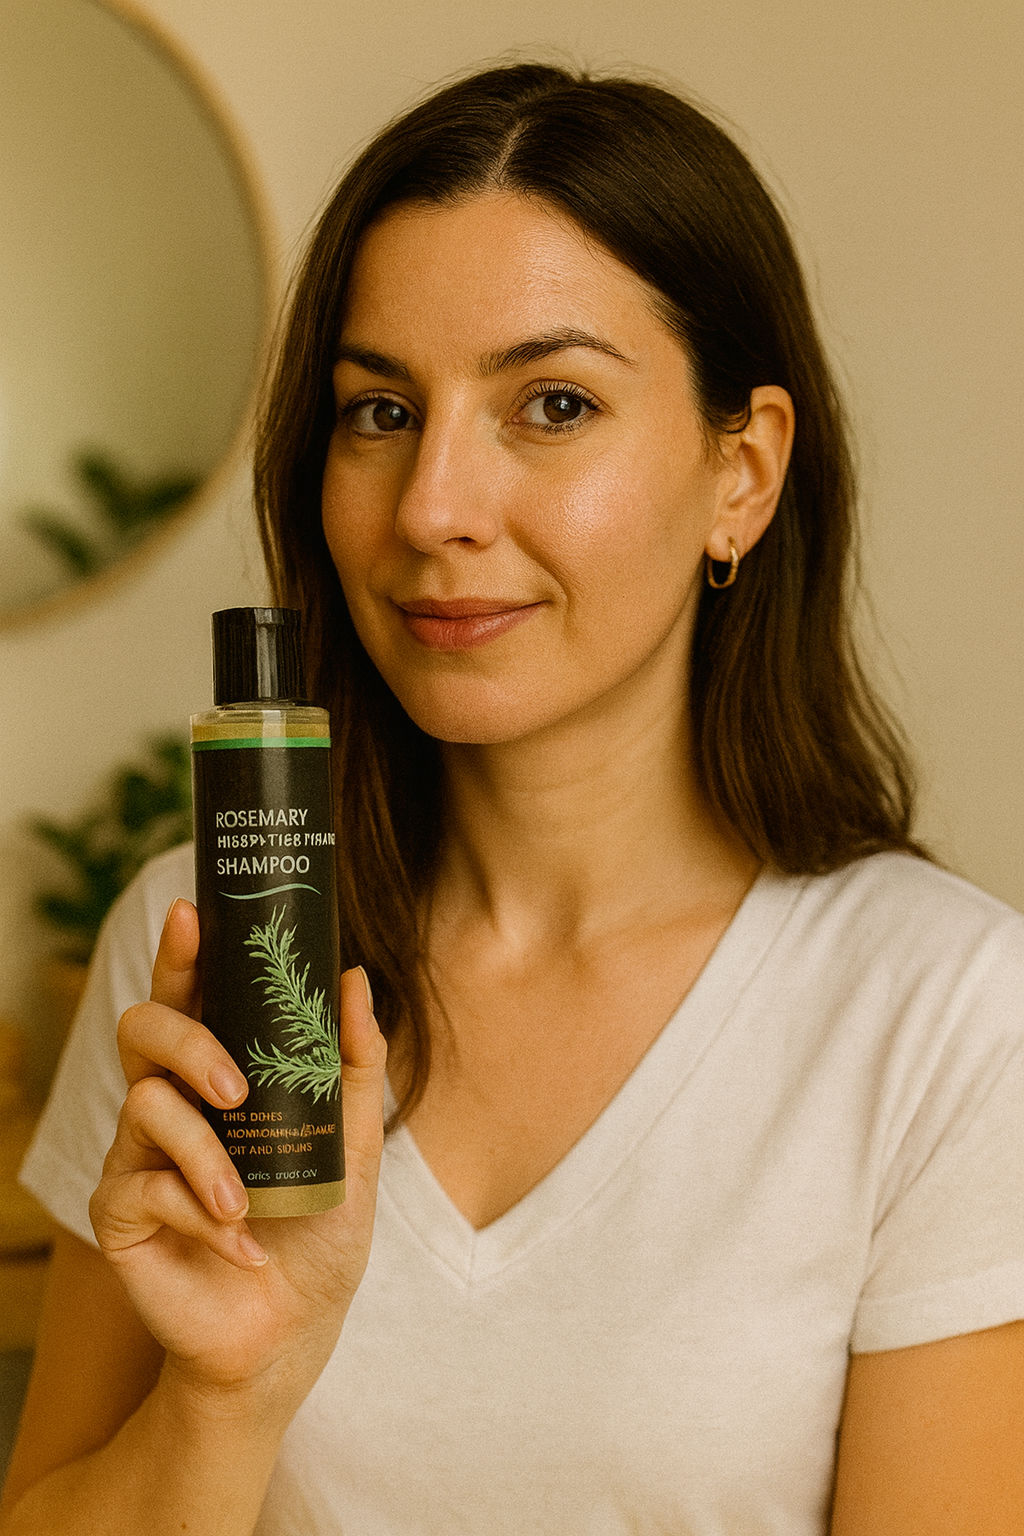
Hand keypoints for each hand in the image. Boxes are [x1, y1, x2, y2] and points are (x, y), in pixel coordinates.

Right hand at [89, 898, 386, 1420]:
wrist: (293, 1328)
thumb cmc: (320, 1230)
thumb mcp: (355, 1143)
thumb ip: (352, 1062)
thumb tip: (355, 978)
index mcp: (223, 1075)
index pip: (193, 998)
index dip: (182, 952)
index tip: (191, 911)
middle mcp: (173, 1101)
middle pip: (144, 1028)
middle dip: (187, 1043)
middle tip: (234, 1086)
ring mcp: (140, 1153)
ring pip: (144, 1103)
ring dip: (206, 1154)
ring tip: (247, 1204)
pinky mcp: (120, 1209)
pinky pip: (144, 1183)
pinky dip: (201, 1214)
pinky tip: (239, 1248)